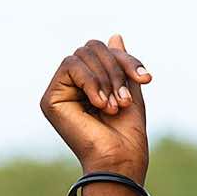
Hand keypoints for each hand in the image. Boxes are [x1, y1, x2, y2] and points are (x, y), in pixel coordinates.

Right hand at [39, 34, 151, 183]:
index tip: (146, 79)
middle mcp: (72, 86)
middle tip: (126, 99)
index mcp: (91, 84)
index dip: (126, 60)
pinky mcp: (50, 99)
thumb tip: (115, 35)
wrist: (119, 160)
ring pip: (82, 55)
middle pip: (92, 49)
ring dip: (106, 79)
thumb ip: (122, 65)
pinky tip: (101, 105)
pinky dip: (91, 82)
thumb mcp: (131, 91)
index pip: (104, 52)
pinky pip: (70, 66)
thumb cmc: (127, 134)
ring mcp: (60, 92)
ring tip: (116, 105)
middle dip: (116, 69)